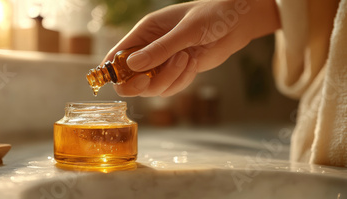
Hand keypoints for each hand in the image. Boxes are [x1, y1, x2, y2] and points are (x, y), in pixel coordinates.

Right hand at [102, 0, 279, 96]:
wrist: (237, 23)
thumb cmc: (211, 16)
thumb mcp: (185, 30)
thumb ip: (160, 49)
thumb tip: (133, 65)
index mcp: (145, 32)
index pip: (117, 54)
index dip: (112, 70)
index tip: (115, 81)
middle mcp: (150, 48)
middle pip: (129, 78)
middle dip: (140, 82)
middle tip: (148, 81)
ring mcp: (163, 63)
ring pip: (151, 86)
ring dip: (168, 79)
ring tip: (186, 59)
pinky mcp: (177, 72)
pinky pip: (170, 88)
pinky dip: (181, 81)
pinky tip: (192, 64)